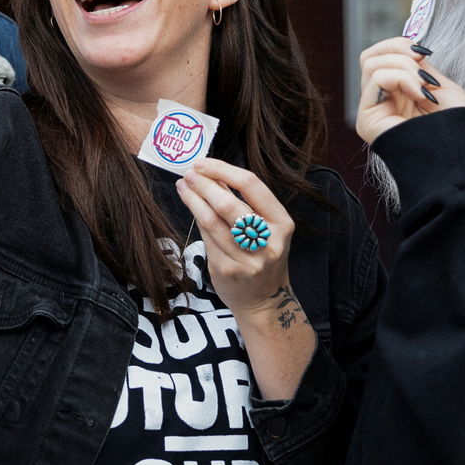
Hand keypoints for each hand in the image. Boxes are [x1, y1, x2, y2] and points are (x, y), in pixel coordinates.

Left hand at [176, 158, 315, 400]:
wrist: (264, 301)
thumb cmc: (263, 256)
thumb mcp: (265, 228)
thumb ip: (243, 202)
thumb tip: (214, 173)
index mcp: (282, 224)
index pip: (251, 186)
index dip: (223, 170)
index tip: (204, 163)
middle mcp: (267, 242)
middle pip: (228, 203)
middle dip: (204, 184)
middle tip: (189, 173)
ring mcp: (247, 258)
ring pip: (212, 221)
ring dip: (193, 199)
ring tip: (183, 186)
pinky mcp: (227, 269)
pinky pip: (206, 238)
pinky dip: (196, 219)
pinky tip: (191, 207)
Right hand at [355, 37, 464, 144]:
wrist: (460, 155)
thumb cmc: (456, 128)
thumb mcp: (438, 86)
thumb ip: (418, 67)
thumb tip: (409, 48)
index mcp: (396, 95)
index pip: (381, 57)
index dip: (399, 45)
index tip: (424, 52)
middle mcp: (381, 102)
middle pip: (369, 56)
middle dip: (397, 50)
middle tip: (421, 63)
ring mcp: (373, 110)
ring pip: (371, 64)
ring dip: (403, 66)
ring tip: (422, 86)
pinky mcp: (367, 119)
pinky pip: (375, 79)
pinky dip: (400, 78)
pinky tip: (418, 94)